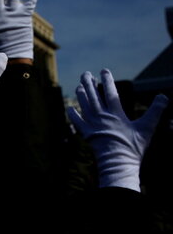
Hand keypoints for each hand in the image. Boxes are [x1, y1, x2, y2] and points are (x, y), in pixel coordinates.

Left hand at [67, 69, 167, 191]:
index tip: (104, 70)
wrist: (118, 163)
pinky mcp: (87, 134)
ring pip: (84, 106)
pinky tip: (70, 108)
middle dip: (89, 83)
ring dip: (81, 95)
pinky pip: (77, 122)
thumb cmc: (133, 147)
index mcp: (115, 114)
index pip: (110, 93)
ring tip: (79, 86)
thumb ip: (156, 111)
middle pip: (93, 96)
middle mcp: (101, 117)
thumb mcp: (147, 127)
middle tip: (85, 73)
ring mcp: (92, 125)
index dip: (107, 80)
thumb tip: (163, 96)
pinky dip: (73, 115)